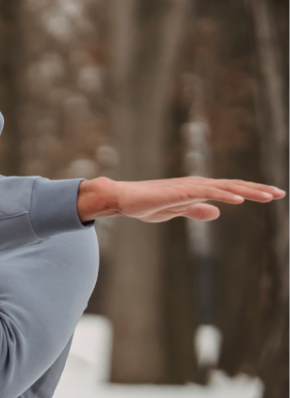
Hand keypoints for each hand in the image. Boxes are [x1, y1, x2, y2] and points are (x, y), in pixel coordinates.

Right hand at [77, 176, 284, 222]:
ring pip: (226, 187)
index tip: (271, 195)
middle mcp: (198, 184)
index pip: (230, 189)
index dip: (250, 191)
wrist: (123, 199)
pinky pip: (208, 192)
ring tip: (269, 196)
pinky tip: (240, 200)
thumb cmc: (145, 205)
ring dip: (248, 191)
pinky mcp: (181, 191)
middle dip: (257, 189)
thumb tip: (216, 213)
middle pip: (233, 185)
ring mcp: (190, 186)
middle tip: (280, 193)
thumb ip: (195, 210)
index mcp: (197, 190)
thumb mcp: (175, 211)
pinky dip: (226, 194)